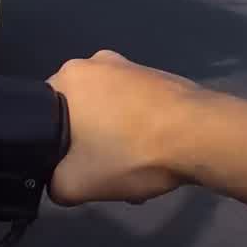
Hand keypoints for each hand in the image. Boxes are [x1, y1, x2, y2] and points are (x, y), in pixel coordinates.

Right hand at [47, 50, 199, 205]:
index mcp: (67, 76)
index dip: (54, 141)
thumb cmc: (131, 151)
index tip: (73, 163)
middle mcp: (95, 61)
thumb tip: (54, 180)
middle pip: (80, 110)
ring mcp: (133, 66)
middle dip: (89, 139)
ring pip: (111, 109)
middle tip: (106, 167)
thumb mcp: (76, 184)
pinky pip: (139, 106)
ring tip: (137, 166)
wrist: (204, 138)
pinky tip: (157, 153)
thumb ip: (52, 184)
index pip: (42, 111)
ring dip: (118, 135)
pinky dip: (143, 127)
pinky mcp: (162, 77)